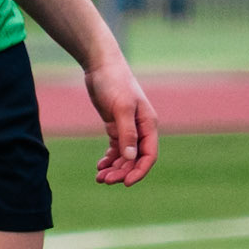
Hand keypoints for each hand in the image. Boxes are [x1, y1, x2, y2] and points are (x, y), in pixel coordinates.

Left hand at [84, 49, 158, 186]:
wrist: (101, 65)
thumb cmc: (114, 82)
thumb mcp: (121, 108)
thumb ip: (127, 133)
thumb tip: (131, 157)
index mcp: (148, 124)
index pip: (149, 155)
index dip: (139, 171)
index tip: (126, 183)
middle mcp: (141, 128)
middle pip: (135, 158)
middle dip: (122, 171)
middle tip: (104, 180)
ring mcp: (128, 128)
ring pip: (124, 156)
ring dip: (114, 168)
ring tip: (99, 177)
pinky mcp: (116, 125)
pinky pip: (116, 148)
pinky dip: (109, 158)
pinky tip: (100, 165)